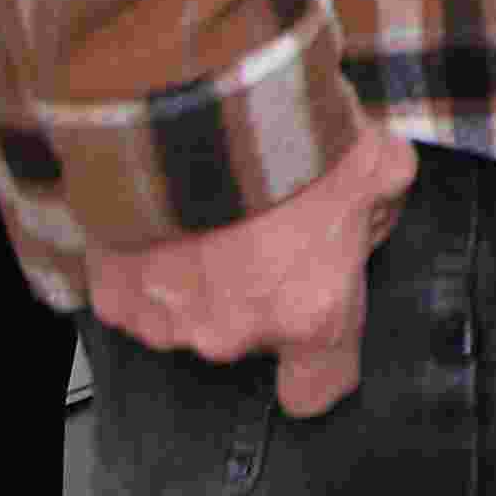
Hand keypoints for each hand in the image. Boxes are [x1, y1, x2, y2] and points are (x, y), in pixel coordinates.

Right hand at [88, 119, 414, 419]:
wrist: (189, 106)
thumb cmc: (288, 135)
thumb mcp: (379, 161)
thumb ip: (382, 205)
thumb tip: (370, 216)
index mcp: (309, 311)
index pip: (319, 389)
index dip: (321, 363)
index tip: (320, 337)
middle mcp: (235, 333)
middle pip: (254, 335)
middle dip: (262, 291)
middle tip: (266, 229)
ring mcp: (169, 321)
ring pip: (193, 318)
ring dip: (202, 280)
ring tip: (213, 218)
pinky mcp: (113, 299)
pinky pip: (139, 296)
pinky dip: (151, 266)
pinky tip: (167, 220)